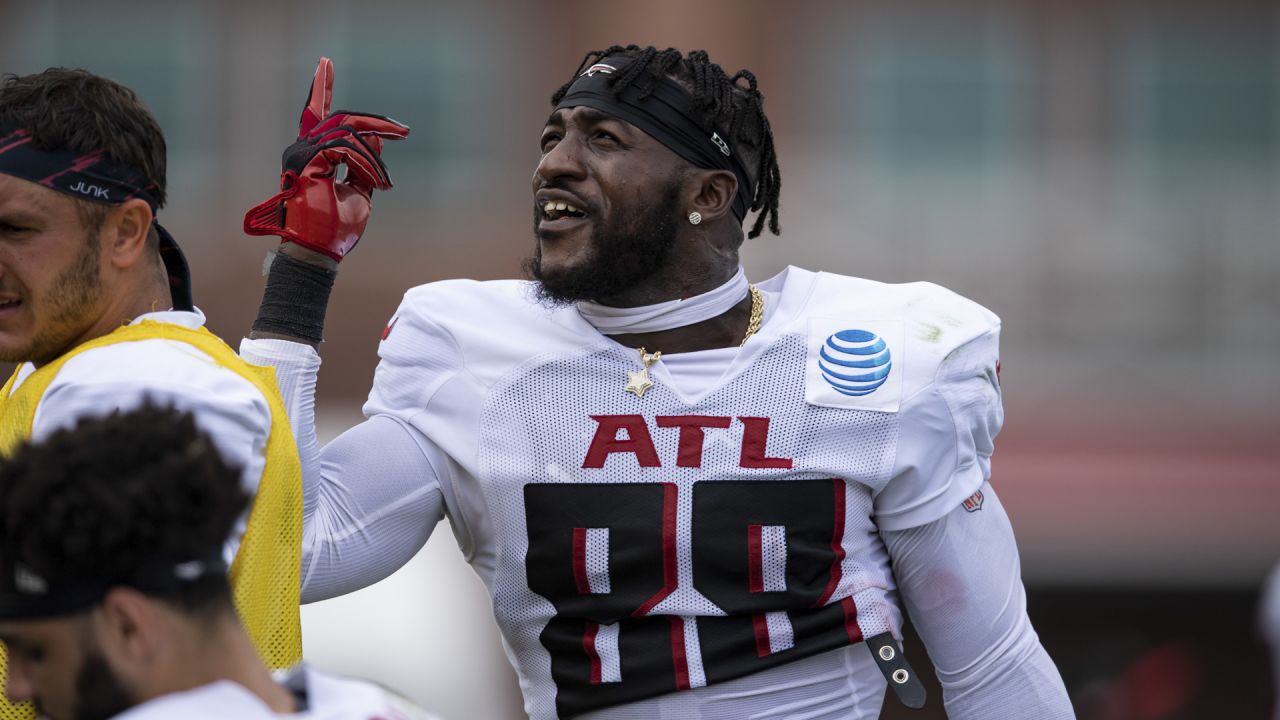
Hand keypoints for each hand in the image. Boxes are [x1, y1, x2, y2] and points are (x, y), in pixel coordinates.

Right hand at [244, 57, 409, 261]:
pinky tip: (376, 182)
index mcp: (313, 156)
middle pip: (341, 120)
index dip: (321, 88)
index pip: (318, 115)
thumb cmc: (336, 228)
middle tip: (403, 131)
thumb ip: (365, 165)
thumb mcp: (360, 191)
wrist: (320, 252)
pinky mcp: (308, 162)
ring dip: (373, 158)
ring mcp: (302, 155)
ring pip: (346, 133)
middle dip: (374, 121)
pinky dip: (366, 164)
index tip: (325, 63)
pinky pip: (345, 148)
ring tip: (383, 182)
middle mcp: (303, 150)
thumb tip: (377, 139)